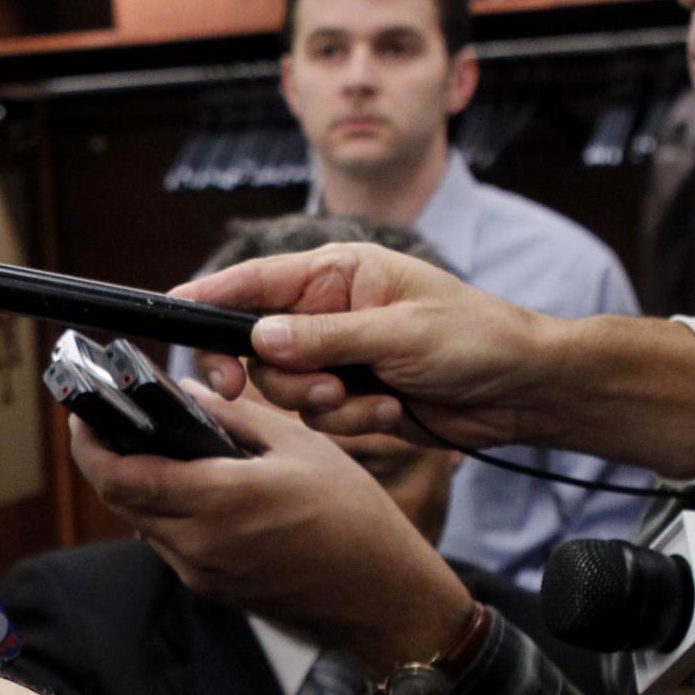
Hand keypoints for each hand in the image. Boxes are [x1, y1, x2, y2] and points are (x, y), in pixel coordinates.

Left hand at [69, 391, 474, 681]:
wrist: (380, 595)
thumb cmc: (353, 518)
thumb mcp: (299, 446)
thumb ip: (235, 416)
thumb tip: (187, 396)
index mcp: (218, 501)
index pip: (120, 476)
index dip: (89, 444)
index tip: (83, 414)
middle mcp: (198, 544)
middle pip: (119, 501)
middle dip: (105, 460)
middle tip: (107, 423)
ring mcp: (201, 573)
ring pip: (141, 524)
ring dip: (134, 489)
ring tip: (147, 449)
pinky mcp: (212, 589)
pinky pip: (169, 544)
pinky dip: (164, 513)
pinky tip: (185, 486)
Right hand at [183, 246, 694, 478]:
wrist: (523, 390)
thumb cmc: (475, 339)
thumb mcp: (397, 332)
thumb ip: (322, 337)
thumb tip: (258, 339)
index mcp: (338, 274)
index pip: (255, 280)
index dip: (209, 296)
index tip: (171, 311)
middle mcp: (328, 312)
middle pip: (255, 345)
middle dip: (275, 373)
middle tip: (277, 389)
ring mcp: (338, 355)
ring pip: (284, 387)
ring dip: (322, 401)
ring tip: (370, 395)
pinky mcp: (352, 395)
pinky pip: (319, 417)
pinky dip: (350, 420)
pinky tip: (393, 408)